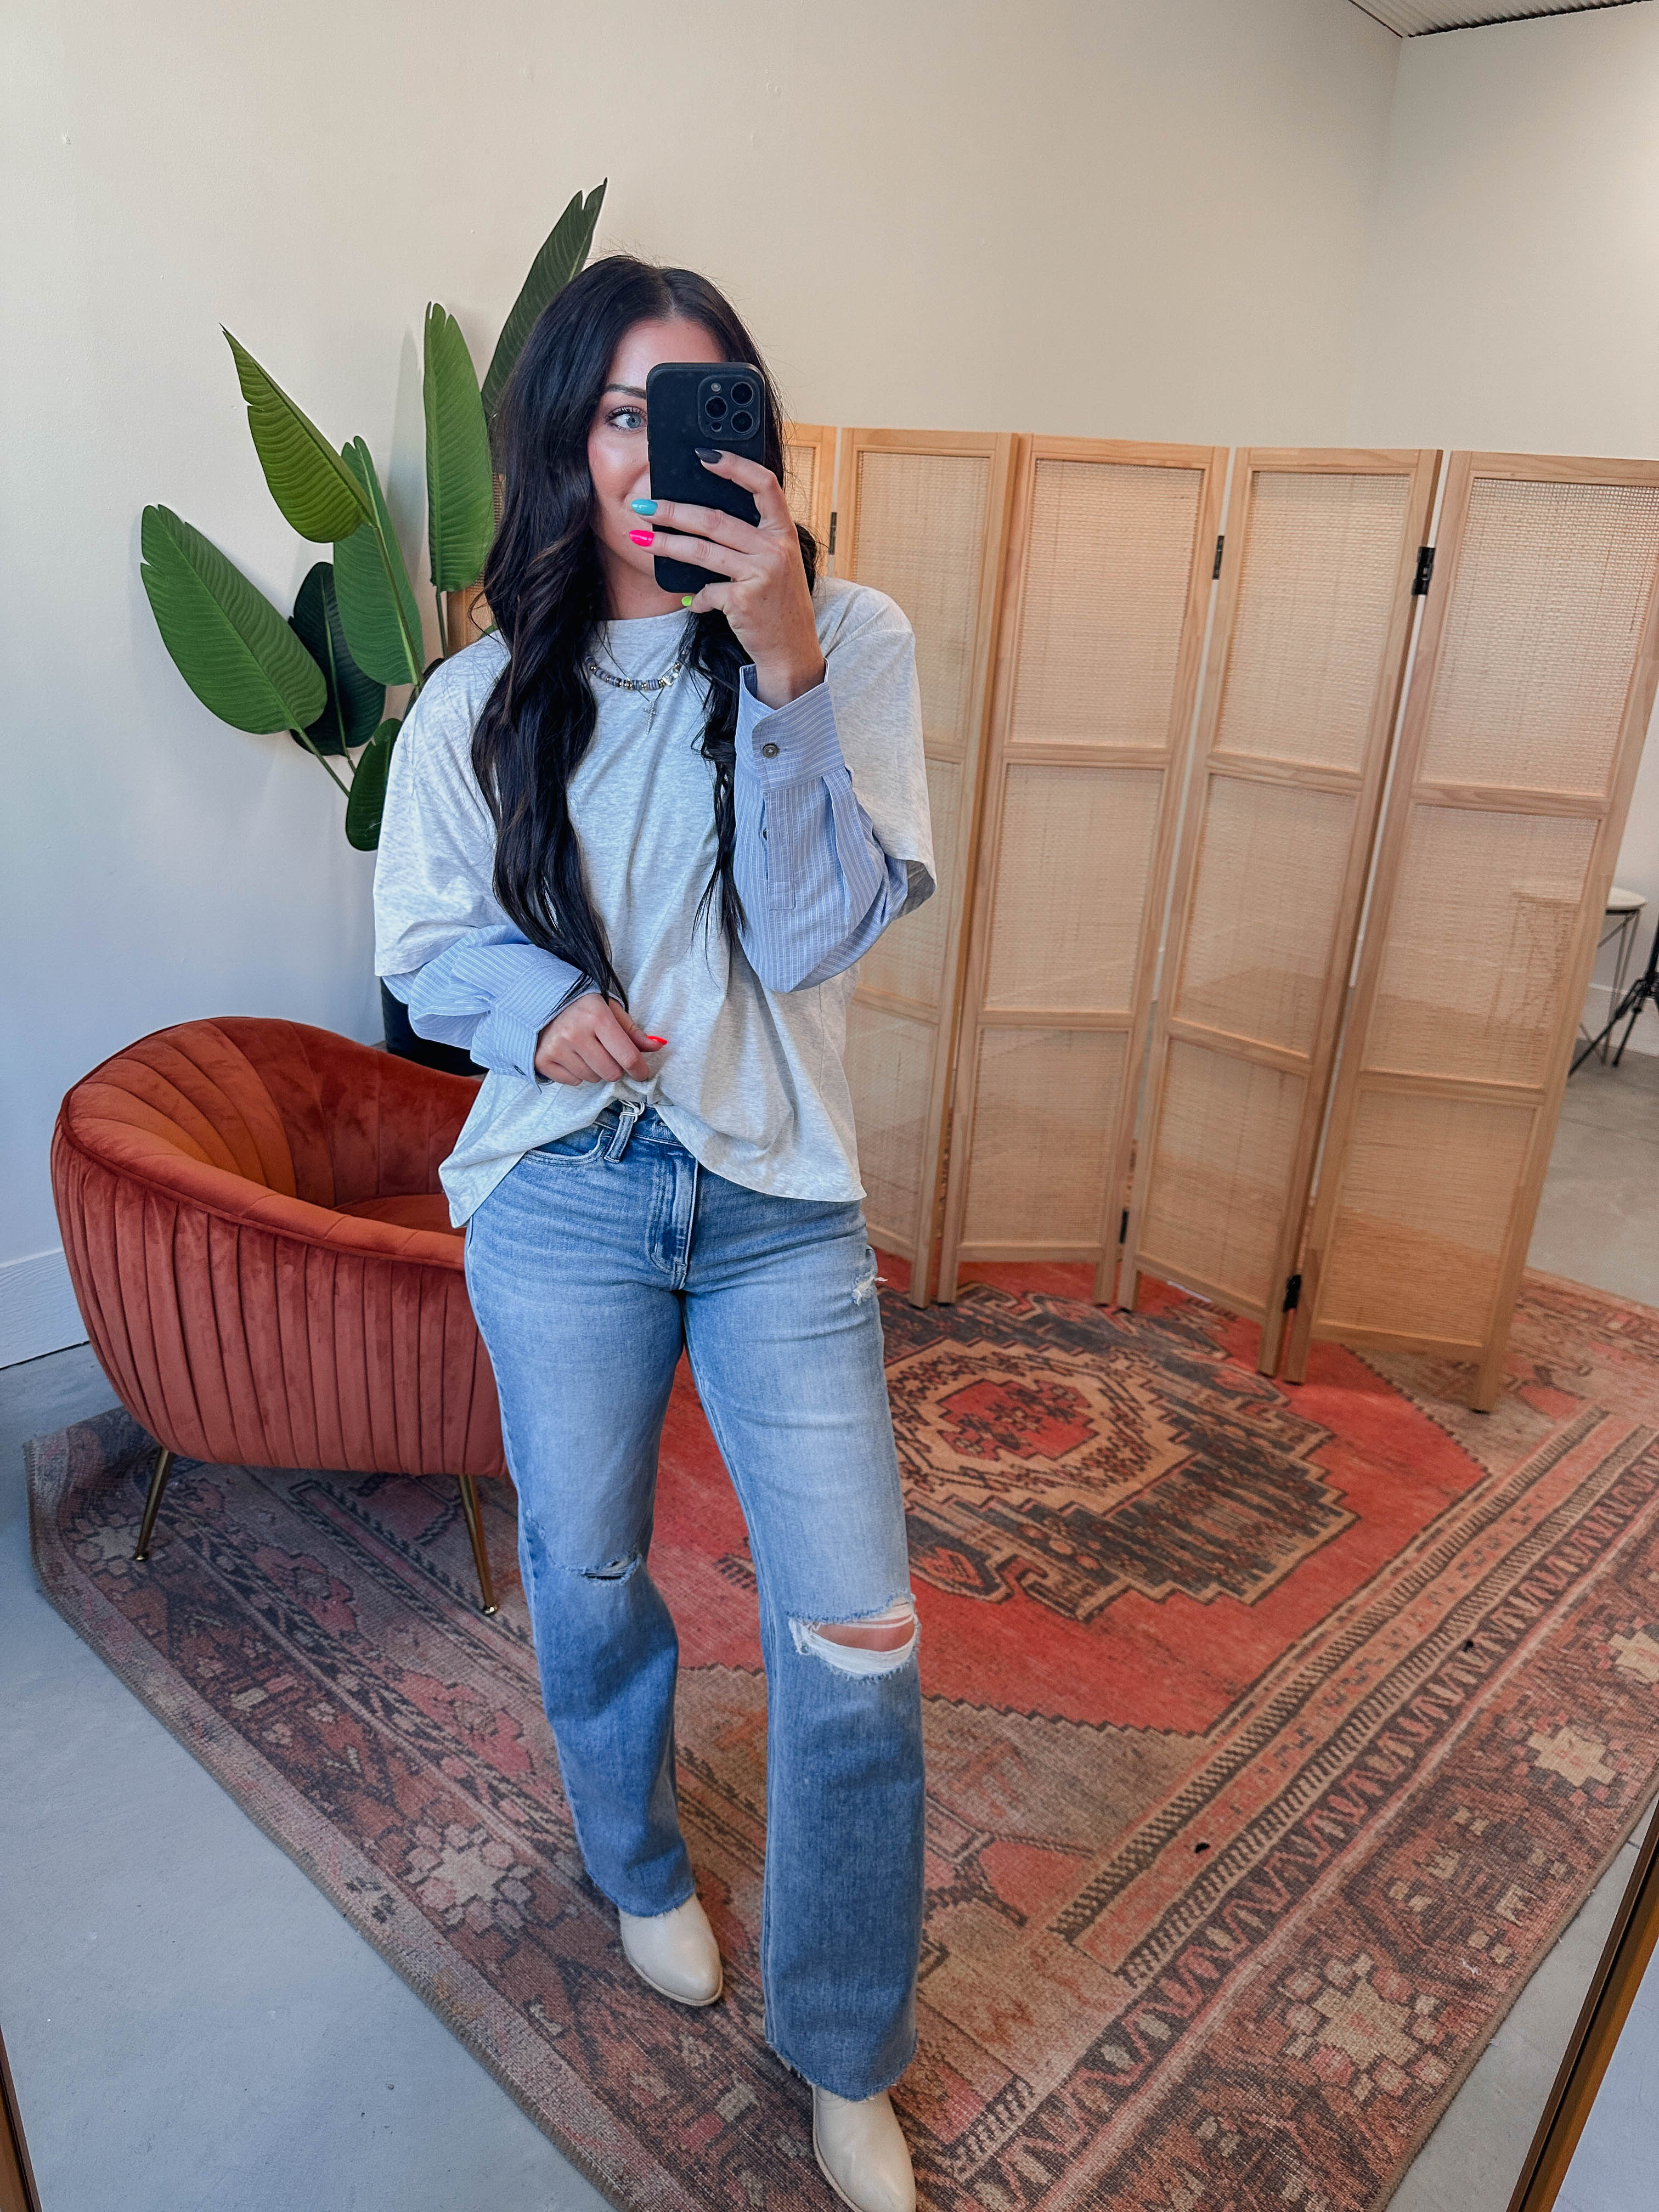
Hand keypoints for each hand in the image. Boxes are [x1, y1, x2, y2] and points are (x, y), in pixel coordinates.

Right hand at [534, 993, 663, 1085]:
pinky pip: (572, 1082)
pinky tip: (571, 1055)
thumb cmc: (581, 1005)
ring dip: (594, 1070)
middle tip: (607, 1053)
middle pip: (611, 1072)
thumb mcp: (610, 1010)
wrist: (539, 999)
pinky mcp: (542, 1060)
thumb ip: (633, 1032)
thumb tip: (657, 1046)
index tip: (641, 1072)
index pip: (627, 1056)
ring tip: (585, 1050)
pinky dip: (576, 1073)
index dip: (639, 1069)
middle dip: (615, 1067)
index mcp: (596, 1016)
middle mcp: (575, 1033)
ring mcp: (556, 1047)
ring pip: (591, 1079)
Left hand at [636, 452, 824, 707]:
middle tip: (645, 506)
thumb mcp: (777, 564)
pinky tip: (692, 602)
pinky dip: (696, 598)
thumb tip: (702, 519)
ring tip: (640, 538)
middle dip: (673, 511)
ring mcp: (761, 574)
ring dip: (666, 544)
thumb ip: (753, 540)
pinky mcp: (744, 601)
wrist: (792, 651)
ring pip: (702, 550)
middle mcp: (775, 549)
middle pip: (715, 519)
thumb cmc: (779, 605)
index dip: (735, 465)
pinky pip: (707, 591)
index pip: (764, 485)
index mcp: (783, 532)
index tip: (704, 455)